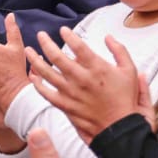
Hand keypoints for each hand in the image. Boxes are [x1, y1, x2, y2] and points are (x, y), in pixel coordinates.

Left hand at [26, 28, 142, 142]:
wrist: (119, 127)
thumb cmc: (125, 98)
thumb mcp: (129, 70)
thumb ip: (119, 51)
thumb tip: (108, 37)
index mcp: (97, 68)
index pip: (78, 46)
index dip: (69, 36)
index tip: (63, 30)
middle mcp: (81, 79)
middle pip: (57, 57)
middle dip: (46, 43)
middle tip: (41, 35)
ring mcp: (71, 93)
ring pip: (47, 73)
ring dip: (35, 60)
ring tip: (28, 51)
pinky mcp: (65, 105)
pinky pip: (46, 93)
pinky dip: (37, 84)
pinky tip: (33, 76)